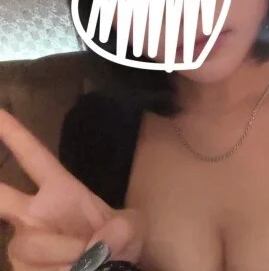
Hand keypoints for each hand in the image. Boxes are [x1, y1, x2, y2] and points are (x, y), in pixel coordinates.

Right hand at [0, 110, 143, 269]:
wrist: (113, 267)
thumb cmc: (118, 240)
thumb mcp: (132, 228)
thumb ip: (123, 230)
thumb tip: (102, 242)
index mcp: (61, 189)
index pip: (34, 157)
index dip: (15, 135)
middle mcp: (35, 212)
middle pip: (2, 197)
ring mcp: (25, 242)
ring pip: (27, 244)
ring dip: (60, 255)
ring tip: (84, 260)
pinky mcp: (21, 269)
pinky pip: (30, 269)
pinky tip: (71, 270)